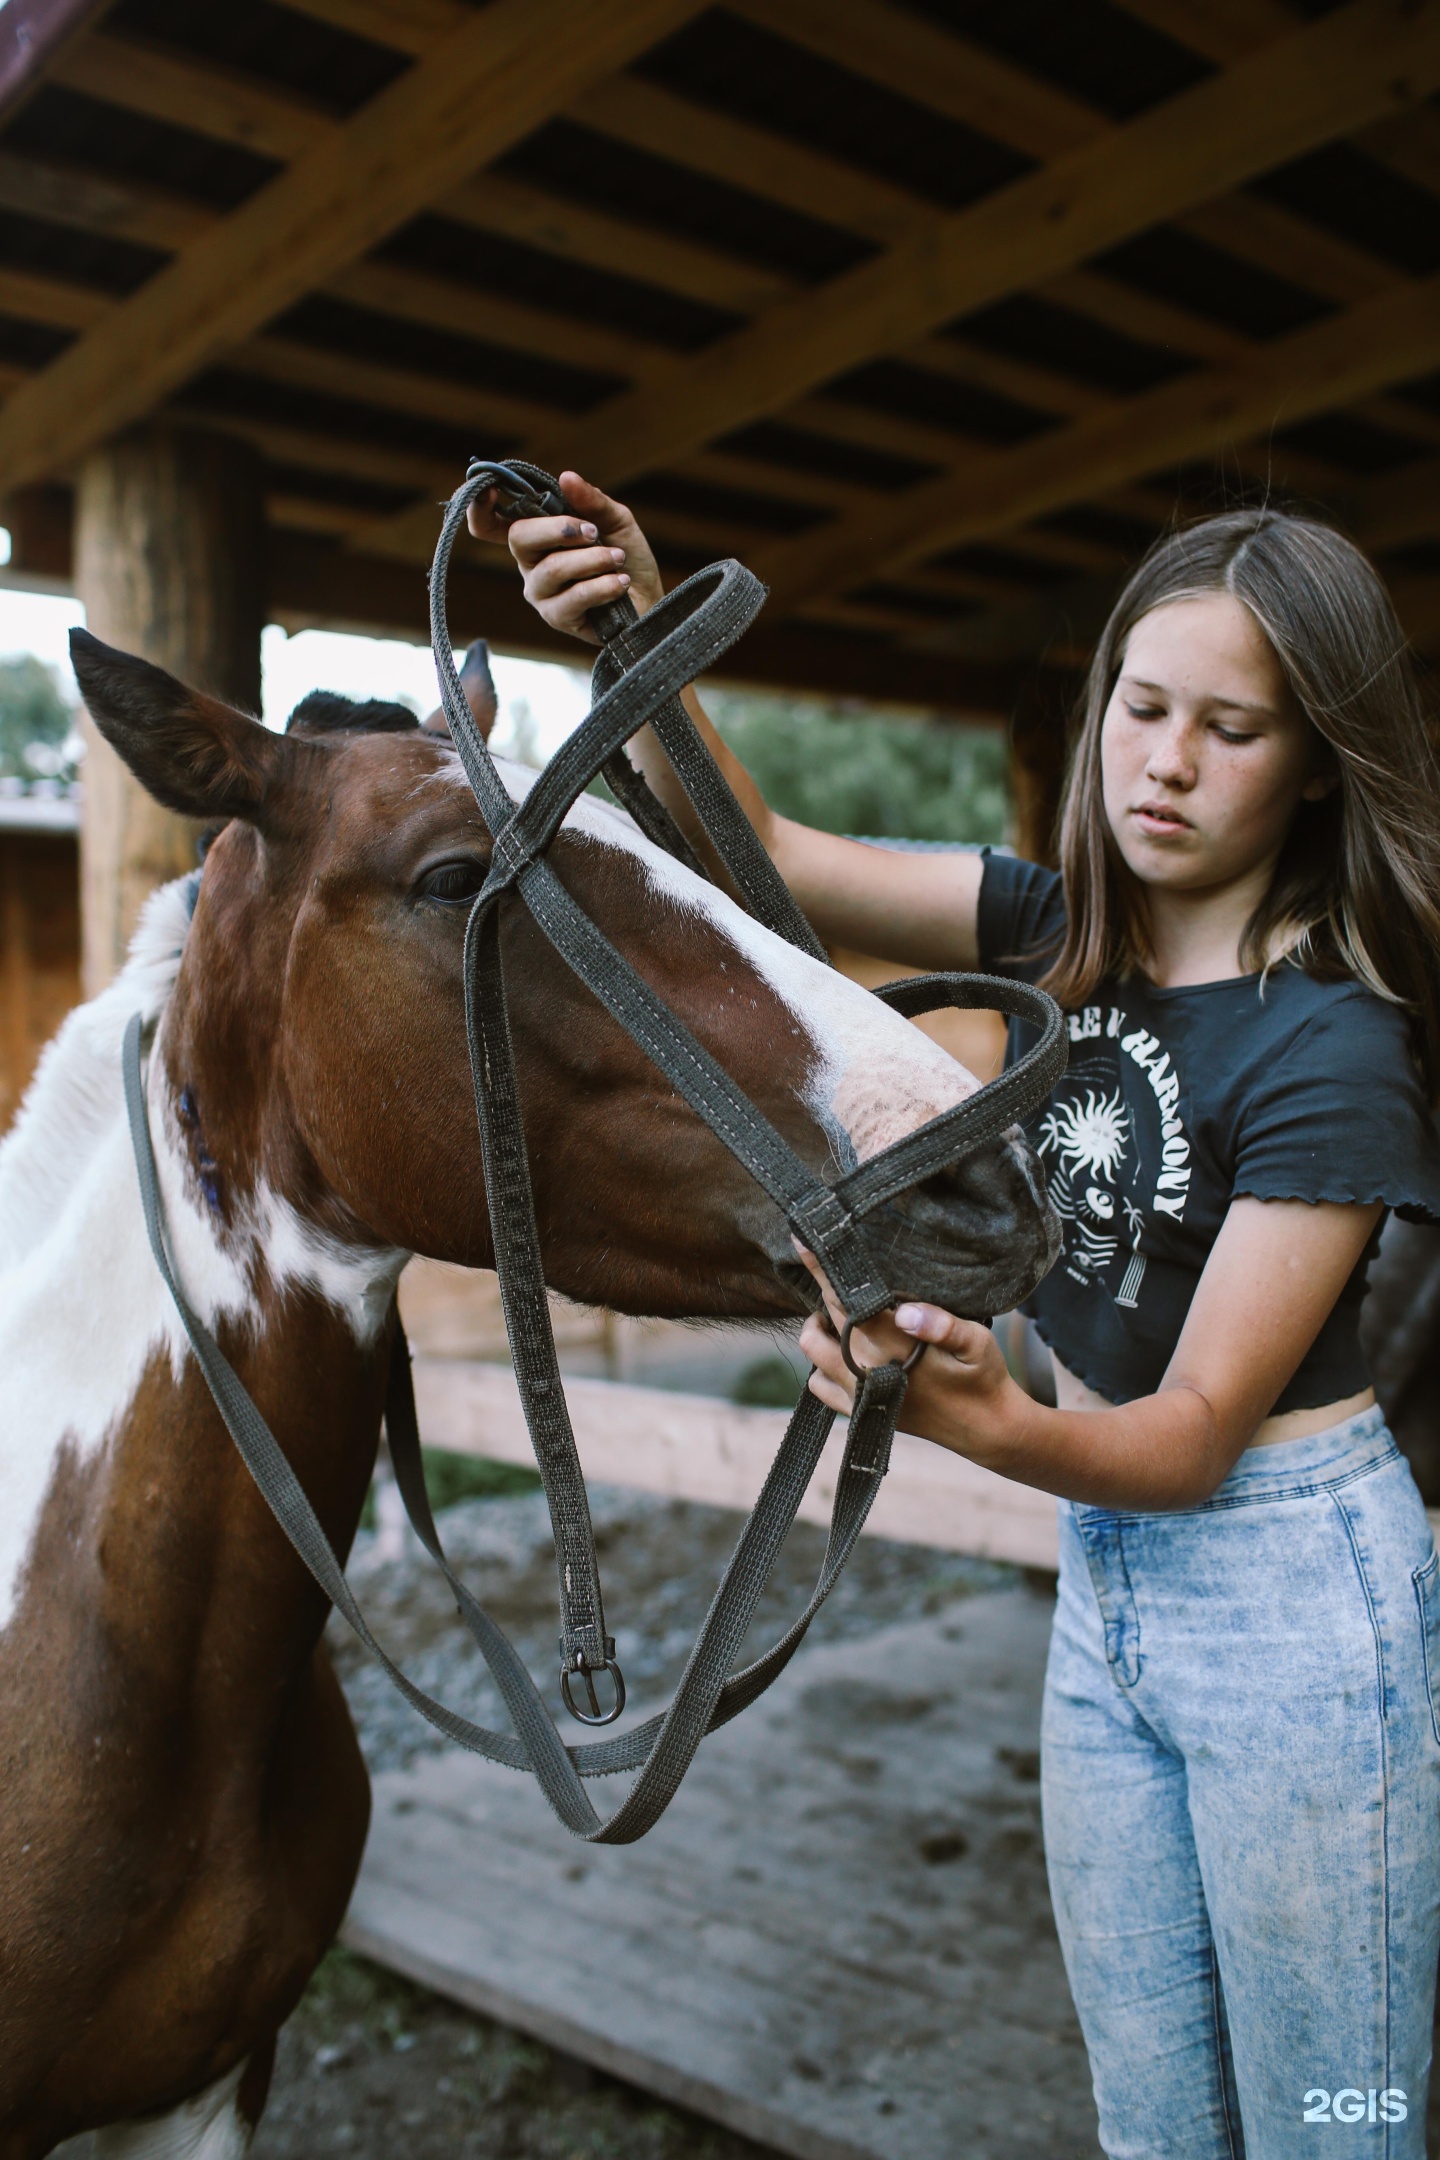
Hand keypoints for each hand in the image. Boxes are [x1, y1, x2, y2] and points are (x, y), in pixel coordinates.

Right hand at [466, 469, 663, 644]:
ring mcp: (541, 593)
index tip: (489, 490)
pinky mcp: (557, 618)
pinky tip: (620, 582)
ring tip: (618, 559)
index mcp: (536, 537)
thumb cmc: (627, 559)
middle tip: (593, 531)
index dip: (480, 508)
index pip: (491, 525)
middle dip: (560, 528)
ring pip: (552, 568)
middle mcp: (530, 564)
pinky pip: (574, 596)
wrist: (649, 600)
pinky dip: (603, 585)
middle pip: (519, 537)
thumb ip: (591, 501)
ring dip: (592, 559)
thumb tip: (566, 477)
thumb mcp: (616, 521)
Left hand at [795, 1245, 1023, 1465]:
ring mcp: (858, 1394)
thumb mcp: (977, 1342)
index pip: (845, 1299)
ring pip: (812, 1349)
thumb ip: (943, 1323)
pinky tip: (843, 1352)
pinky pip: (818, 1386)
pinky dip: (821, 1365)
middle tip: (841, 1276)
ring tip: (840, 1315)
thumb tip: (904, 1312)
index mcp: (893, 1346)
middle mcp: (867, 1370)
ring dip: (819, 1328)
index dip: (823, 1268)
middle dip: (826, 1291)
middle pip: (825, 1318)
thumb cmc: (982, 1376)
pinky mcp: (858, 1413)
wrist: (984, 1429)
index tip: (802, 1240)